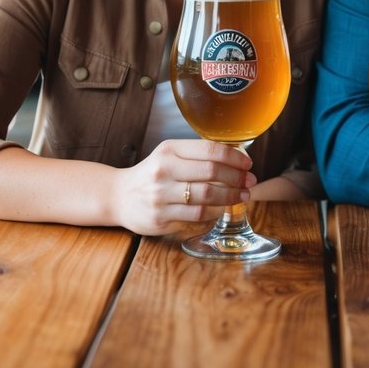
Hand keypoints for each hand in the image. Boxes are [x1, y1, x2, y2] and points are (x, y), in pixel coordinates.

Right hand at [109, 139, 256, 234]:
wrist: (119, 196)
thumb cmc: (152, 174)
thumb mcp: (169, 155)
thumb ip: (197, 155)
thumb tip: (236, 160)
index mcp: (169, 150)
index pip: (209, 150)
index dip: (234, 157)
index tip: (247, 164)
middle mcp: (163, 170)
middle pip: (211, 172)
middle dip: (236, 178)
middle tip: (250, 182)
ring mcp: (161, 195)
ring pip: (206, 196)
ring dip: (230, 197)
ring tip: (242, 196)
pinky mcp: (160, 217)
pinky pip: (196, 215)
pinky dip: (215, 212)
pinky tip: (222, 209)